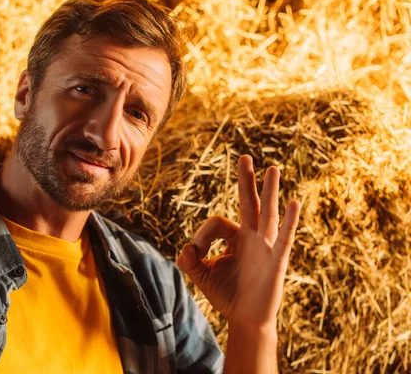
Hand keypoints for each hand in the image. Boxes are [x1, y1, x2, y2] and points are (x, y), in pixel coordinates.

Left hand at [177, 155, 300, 326]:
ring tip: (272, 168)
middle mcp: (252, 237)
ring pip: (268, 214)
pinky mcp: (277, 261)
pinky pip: (284, 238)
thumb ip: (189, 261)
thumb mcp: (202, 276)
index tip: (196, 252)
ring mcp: (266, 247)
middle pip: (250, 203)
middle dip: (246, 181)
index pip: (218, 222)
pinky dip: (290, 222)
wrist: (245, 320)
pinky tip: (294, 203)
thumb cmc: (226, 295)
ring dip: (269, 191)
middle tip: (243, 157)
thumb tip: (184, 247)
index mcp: (236, 237)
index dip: (202, 235)